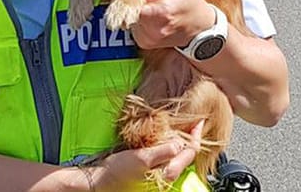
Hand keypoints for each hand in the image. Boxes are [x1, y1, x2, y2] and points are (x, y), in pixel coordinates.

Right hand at [84, 120, 204, 188]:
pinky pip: (166, 154)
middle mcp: (167, 174)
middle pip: (186, 154)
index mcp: (168, 172)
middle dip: (190, 137)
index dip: (196, 135)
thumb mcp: (141, 158)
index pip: (190, 152)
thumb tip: (180, 143)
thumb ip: (163, 151)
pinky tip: (164, 136)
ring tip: (181, 125)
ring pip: (177, 154)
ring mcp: (159, 172)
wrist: (101, 181)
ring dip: (180, 139)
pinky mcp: (150, 169)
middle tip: (191, 121)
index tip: (199, 120)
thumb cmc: (118, 172)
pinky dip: (169, 143)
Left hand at [129, 0, 214, 48]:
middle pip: (129, 10)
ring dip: (137, 12)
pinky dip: (139, 21)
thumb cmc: (190, 4)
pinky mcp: (144, 43)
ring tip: (155, 9)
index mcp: (164, 12)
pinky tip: (153, 19)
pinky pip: (133, 27)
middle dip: (136, 2)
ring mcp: (149, 38)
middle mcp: (155, 29)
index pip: (133, 2)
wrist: (200, 29)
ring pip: (129, 18)